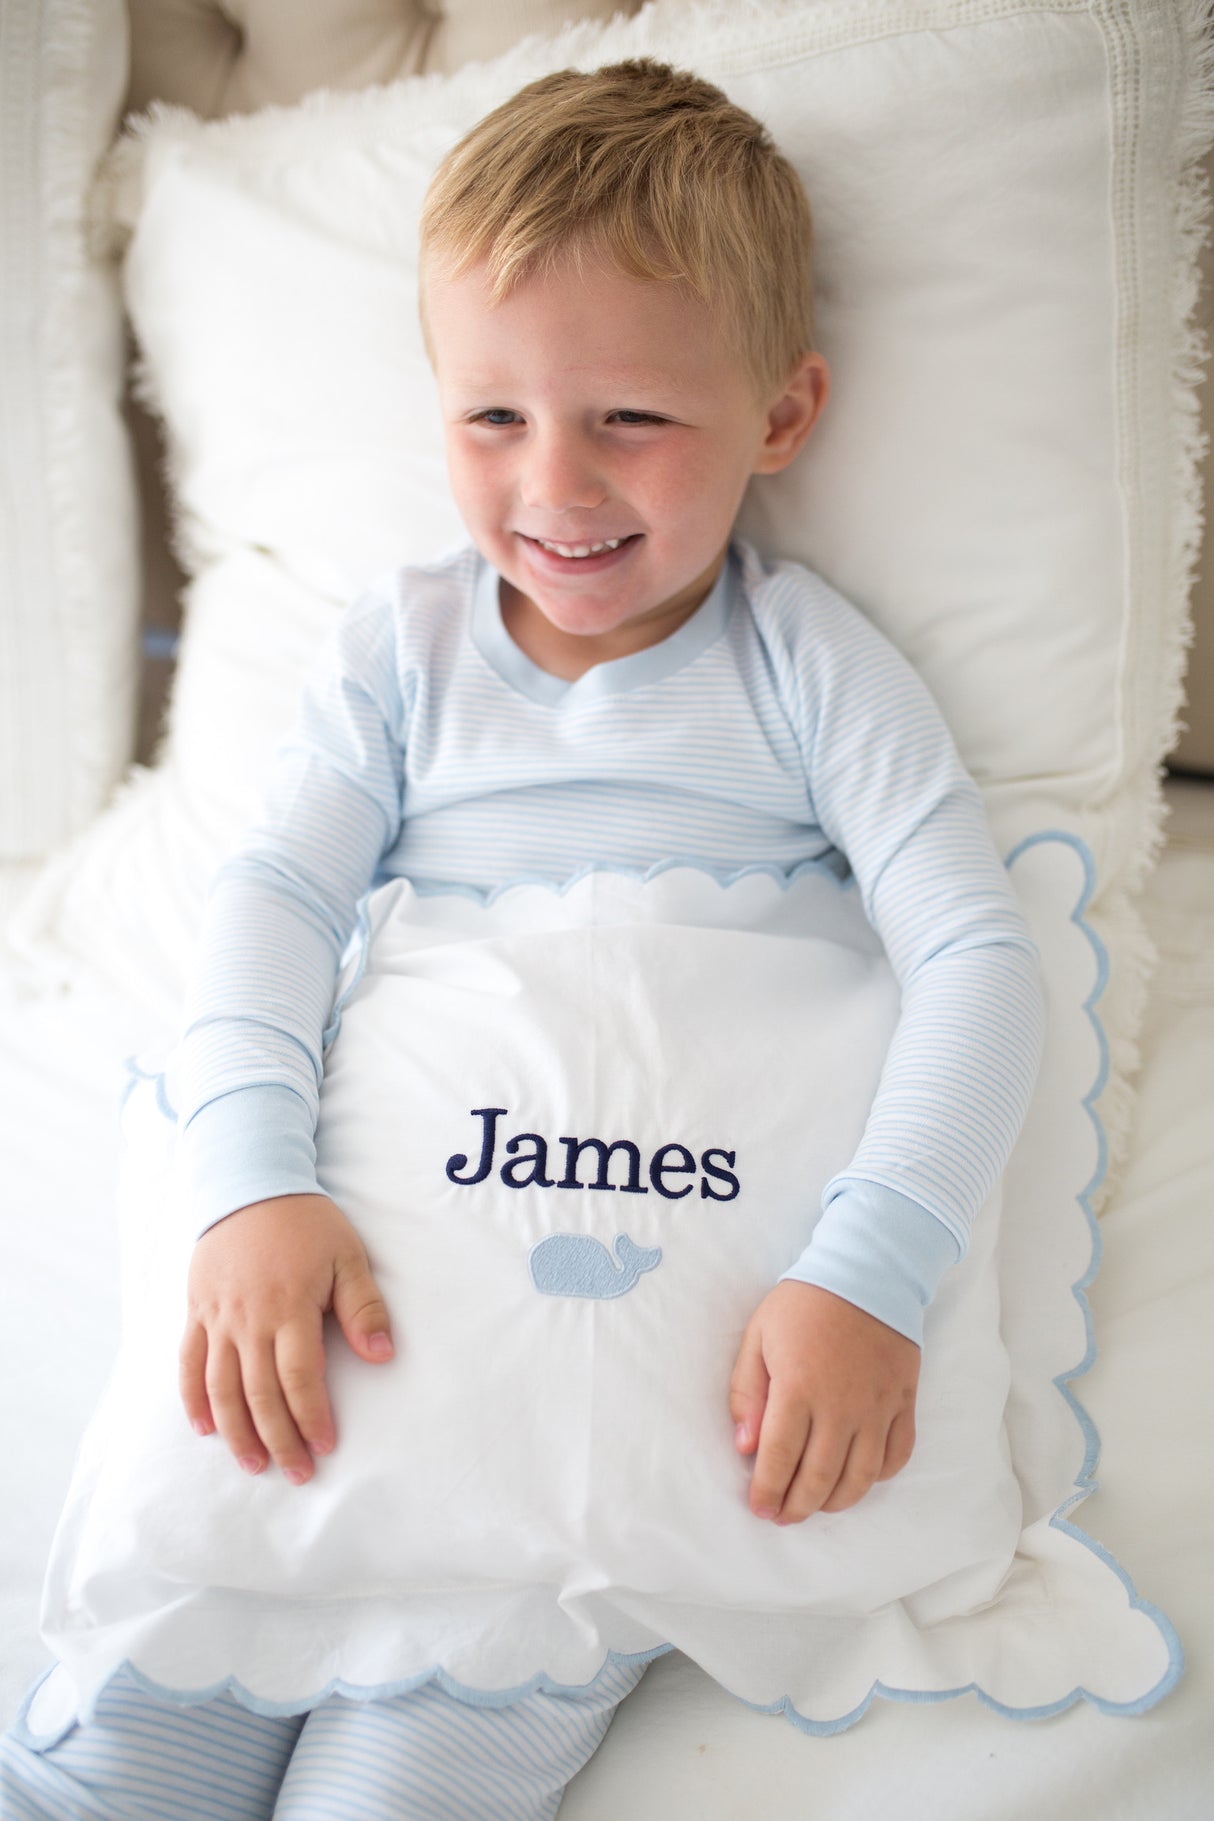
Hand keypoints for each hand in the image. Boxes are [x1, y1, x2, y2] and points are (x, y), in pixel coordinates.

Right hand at [179, 1193, 393, 1485]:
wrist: (248, 1184)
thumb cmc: (306, 1222)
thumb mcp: (347, 1256)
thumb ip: (364, 1307)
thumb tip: (383, 1355)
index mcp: (290, 1307)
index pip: (299, 1378)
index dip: (311, 1416)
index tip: (325, 1445)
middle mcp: (249, 1319)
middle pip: (259, 1393)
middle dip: (279, 1438)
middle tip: (296, 1473)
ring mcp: (218, 1317)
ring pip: (221, 1388)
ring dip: (236, 1431)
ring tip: (253, 1464)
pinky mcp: (196, 1311)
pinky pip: (189, 1363)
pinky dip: (194, 1399)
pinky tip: (205, 1428)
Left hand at [728, 1281, 917, 1523]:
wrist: (866, 1271)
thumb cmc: (803, 1304)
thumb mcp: (758, 1337)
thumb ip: (747, 1394)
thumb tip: (745, 1447)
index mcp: (798, 1388)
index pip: (779, 1459)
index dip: (767, 1491)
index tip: (759, 1508)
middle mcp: (841, 1406)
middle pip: (819, 1478)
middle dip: (796, 1507)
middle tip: (782, 1516)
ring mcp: (877, 1407)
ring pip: (860, 1478)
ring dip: (835, 1502)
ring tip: (816, 1505)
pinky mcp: (904, 1402)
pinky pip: (896, 1456)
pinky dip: (878, 1477)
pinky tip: (857, 1478)